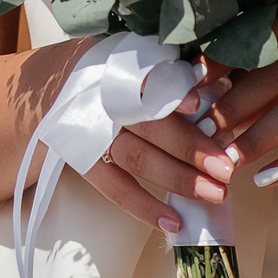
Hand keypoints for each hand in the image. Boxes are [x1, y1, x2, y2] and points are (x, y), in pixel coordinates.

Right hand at [78, 61, 241, 233]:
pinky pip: (115, 188)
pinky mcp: (84, 160)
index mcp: (119, 66)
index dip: (171, 91)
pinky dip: (144, 207)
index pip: (146, 77)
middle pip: (149, 124)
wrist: (51, 85)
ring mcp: (92, 132)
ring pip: (138, 158)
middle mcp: (104, 98)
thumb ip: (169, 68)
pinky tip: (174, 222)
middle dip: (191, 147)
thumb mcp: (132, 55)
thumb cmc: (109, 71)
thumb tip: (219, 82)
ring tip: (215, 194)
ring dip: (178, 179)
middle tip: (226, 168)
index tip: (199, 104)